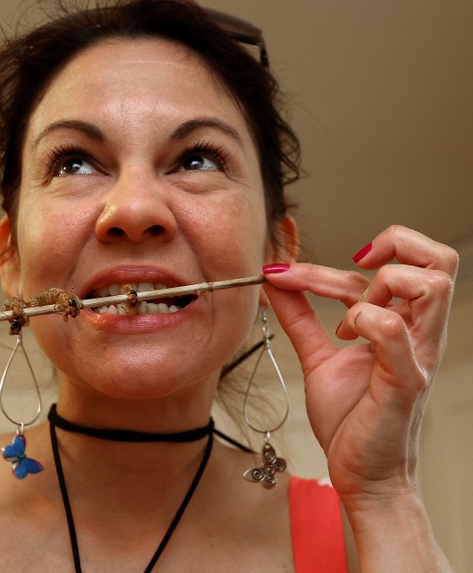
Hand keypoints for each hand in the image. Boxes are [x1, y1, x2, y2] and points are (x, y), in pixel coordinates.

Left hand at [263, 226, 456, 503]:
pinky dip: (364, 319)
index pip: (393, 262)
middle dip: (395, 245)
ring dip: (380, 284)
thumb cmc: (350, 418)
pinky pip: (395, 330)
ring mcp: (416, 354)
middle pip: (439, 260)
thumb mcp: (317, 356)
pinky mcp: (404, 379)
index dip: (343, 255)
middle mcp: (417, 334)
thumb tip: (276, 281)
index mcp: (401, 323)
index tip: (297, 273)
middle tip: (354, 268)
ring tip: (348, 317)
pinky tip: (343, 336)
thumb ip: (300, 318)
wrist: (360, 472)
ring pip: (432, 283)